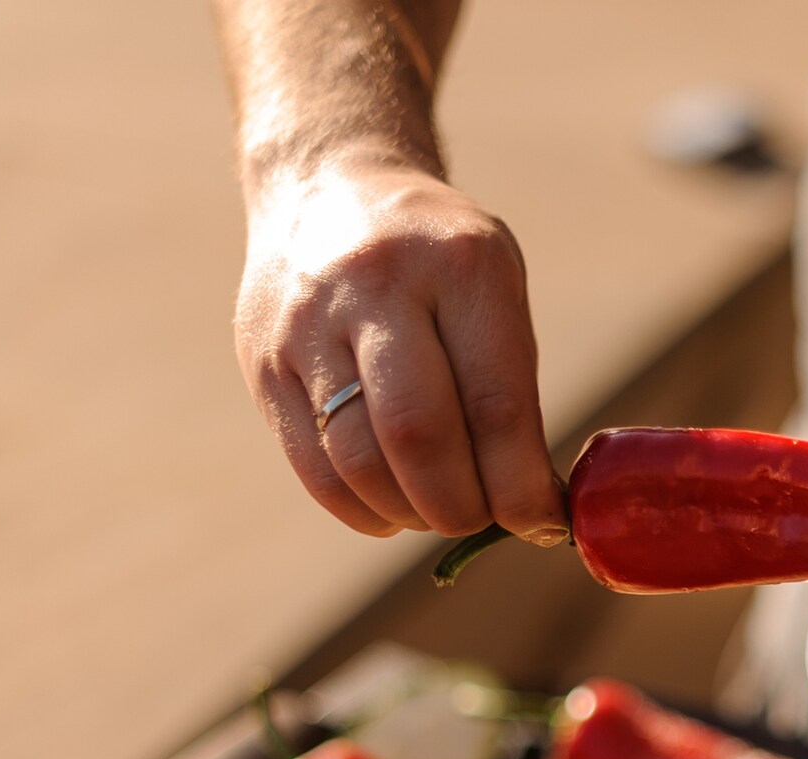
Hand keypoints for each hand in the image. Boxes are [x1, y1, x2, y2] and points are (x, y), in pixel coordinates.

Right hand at [231, 156, 567, 541]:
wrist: (327, 188)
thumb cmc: (438, 260)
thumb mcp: (495, 287)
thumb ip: (513, 389)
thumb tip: (534, 509)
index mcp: (460, 264)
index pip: (496, 403)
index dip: (522, 485)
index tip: (543, 521)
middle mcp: (376, 286)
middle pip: (418, 437)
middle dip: (462, 506)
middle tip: (483, 519)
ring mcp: (308, 325)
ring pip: (360, 463)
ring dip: (412, 514)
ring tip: (439, 509)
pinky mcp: (264, 364)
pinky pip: (316, 469)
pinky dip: (364, 509)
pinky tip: (393, 506)